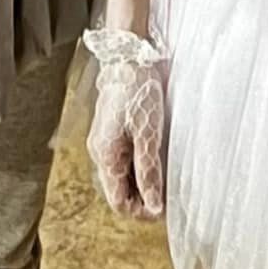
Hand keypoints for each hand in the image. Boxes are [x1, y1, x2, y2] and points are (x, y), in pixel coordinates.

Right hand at [83, 28, 166, 220]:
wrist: (127, 57)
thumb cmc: (139, 93)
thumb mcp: (148, 135)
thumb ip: (148, 172)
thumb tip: (153, 207)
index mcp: (106, 156)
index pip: (119, 202)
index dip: (141, 211)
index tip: (163, 208)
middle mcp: (100, 152)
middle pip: (118, 191)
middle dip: (142, 198)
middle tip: (168, 193)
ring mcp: (103, 141)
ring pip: (120, 176)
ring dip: (140, 182)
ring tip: (164, 174)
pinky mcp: (109, 130)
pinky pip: (121, 159)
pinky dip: (137, 166)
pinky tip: (153, 156)